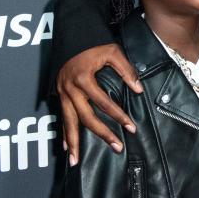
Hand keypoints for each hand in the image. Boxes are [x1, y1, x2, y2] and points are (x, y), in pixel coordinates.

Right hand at [56, 43, 142, 165]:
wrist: (72, 36)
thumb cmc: (93, 43)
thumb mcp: (113, 51)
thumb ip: (126, 70)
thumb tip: (139, 90)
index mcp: (83, 78)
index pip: (104, 102)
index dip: (118, 115)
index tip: (131, 127)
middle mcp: (70, 88)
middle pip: (86, 117)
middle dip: (101, 134)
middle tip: (117, 147)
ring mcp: (62, 93)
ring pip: (69, 122)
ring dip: (73, 142)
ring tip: (76, 161)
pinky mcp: (59, 95)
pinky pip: (62, 117)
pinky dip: (64, 133)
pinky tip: (67, 147)